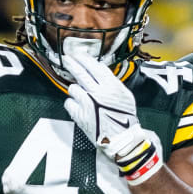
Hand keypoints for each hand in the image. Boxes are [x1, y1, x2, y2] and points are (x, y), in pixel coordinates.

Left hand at [61, 38, 143, 159]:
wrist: (121, 139)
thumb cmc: (125, 118)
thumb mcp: (125, 96)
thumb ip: (113, 83)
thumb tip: (99, 73)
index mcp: (112, 86)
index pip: (95, 66)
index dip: (85, 58)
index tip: (79, 54)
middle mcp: (98, 92)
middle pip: (80, 72)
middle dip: (71, 63)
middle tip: (66, 58)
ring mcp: (87, 103)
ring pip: (73, 88)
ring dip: (76, 90)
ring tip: (83, 97)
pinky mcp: (79, 114)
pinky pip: (69, 102)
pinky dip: (72, 104)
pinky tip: (79, 107)